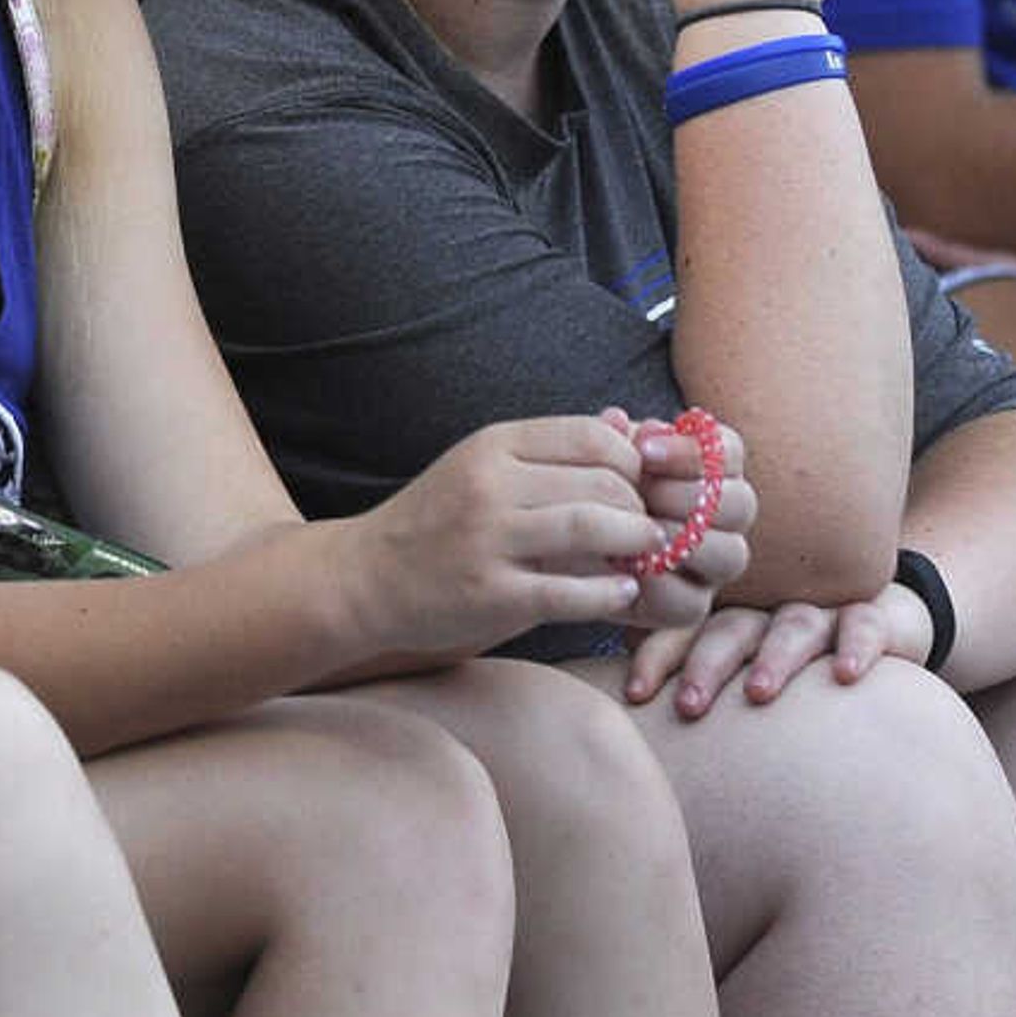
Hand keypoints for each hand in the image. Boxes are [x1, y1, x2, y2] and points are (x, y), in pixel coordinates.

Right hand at [347, 411, 668, 658]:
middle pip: (601, 482)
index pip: (591, 436)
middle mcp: (490, 484)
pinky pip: (570, 592)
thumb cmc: (435, 521)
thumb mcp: (484, 467)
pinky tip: (624, 593)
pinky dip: (610, 593)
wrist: (364, 577)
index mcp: (493, 445)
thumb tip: (626, 421)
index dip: (632, 462)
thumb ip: (554, 449)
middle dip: (640, 507)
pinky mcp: (490, 595)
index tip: (641, 487)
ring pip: (591, 527)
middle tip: (651, 528)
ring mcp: (487, 540)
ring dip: (636, 544)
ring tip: (647, 555)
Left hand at [609, 406, 756, 636]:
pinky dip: (661, 584)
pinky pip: (694, 602)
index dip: (691, 449)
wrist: (559, 543)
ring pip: (731, 554)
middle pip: (741, 504)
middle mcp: (722, 519)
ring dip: (682, 538)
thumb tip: (615, 419)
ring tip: (636, 528)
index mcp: (710, 471)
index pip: (729, 450)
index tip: (645, 448)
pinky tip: (627, 567)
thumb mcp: (596, 461)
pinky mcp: (689, 607)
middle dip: (689, 495)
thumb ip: (609, 442)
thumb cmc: (586, 491)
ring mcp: (712, 566)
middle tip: (643, 491)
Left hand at [622, 574, 937, 720]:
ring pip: (793, 626)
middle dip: (706, 664)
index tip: (635, 694)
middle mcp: (768, 612)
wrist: (880, 627)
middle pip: (731, 629)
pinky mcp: (876, 618)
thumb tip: (631, 749)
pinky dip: (858, 647)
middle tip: (687, 705)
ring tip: (759, 693)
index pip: (684, 632)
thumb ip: (697, 701)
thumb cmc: (792, 667)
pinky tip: (847, 674)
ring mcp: (822, 613)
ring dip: (775, 657)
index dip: (658, 657)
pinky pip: (866, 626)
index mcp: (729, 624)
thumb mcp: (745, 677)